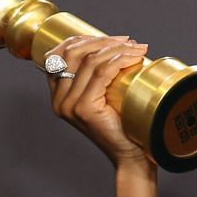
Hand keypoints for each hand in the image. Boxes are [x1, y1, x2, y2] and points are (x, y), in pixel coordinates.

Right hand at [47, 33, 150, 167]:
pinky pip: (101, 73)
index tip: (114, 39)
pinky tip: (134, 58)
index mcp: (58, 94)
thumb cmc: (124, 127)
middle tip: (129, 42)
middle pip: (73, 52)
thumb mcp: (106, 98)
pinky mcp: (83, 108)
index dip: (87, 39)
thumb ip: (99, 78)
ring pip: (89, 60)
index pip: (62, 54)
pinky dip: (119, 60)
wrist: (131, 156)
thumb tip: (115, 46)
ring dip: (116, 49)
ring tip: (137, 49)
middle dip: (102, 41)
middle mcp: (58, 99)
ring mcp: (69, 104)